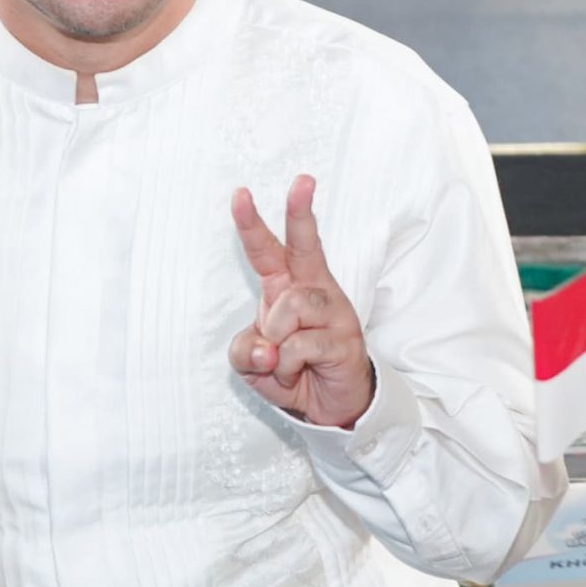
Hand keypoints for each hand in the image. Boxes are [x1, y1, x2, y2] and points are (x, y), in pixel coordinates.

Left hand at [230, 174, 375, 428]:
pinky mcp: (346, 339)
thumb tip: (267, 346)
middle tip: (303, 180)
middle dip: (301, 212)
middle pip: (306, 246)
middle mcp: (312, 290)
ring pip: (292, 306)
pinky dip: (289, 366)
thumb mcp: (249, 362)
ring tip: (284, 362)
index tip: (240, 193)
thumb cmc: (290, 372)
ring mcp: (333, 312)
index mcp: (285, 287)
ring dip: (278, 340)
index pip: (267, 250)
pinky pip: (302, 346)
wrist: (328, 406)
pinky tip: (299, 373)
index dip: (251, 223)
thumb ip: (244, 350)